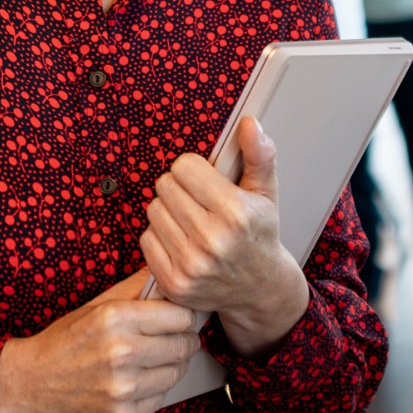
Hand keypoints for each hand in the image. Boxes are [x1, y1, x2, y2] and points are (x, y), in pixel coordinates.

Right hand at [0, 269, 199, 412]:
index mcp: (114, 318)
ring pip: (176, 373)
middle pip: (184, 345)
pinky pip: (160, 400)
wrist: (31, 384)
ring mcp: (123, 389)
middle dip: (181, 341)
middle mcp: (121, 353)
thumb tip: (167, 275)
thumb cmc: (65, 341)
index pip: (181, 316)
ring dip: (168, 367)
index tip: (177, 320)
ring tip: (148, 362)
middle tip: (168, 341)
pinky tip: (134, 383)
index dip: (183, 317)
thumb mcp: (95, 307)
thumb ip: (134, 289)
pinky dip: (152, 391)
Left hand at [141, 117, 307, 358]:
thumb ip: (258, 154)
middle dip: (180, 189)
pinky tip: (182, 242)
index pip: (183, 166)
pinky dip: (160, 237)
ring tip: (191, 222)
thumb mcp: (266, 192)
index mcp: (236, 213)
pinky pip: (146, 239)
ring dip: (168, 211)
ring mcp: (191, 265)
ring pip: (153, 210)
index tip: (207, 182)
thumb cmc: (259, 234)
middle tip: (199, 203)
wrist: (261, 289)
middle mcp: (213, 240)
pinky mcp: (174, 283)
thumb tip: (248, 123)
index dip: (194, 170)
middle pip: (165, 186)